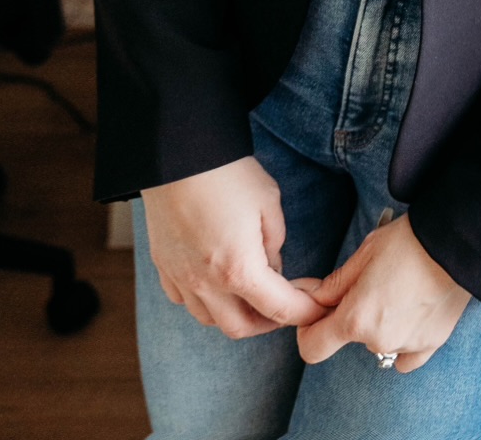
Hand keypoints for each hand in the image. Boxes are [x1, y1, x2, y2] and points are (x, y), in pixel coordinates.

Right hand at [141, 155, 324, 338]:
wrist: (176, 152)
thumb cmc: (226, 172)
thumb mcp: (268, 201)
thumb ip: (275, 242)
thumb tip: (272, 267)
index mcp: (239, 269)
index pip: (280, 309)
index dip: (305, 311)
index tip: (318, 306)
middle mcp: (206, 283)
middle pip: (242, 327)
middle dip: (269, 322)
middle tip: (286, 304)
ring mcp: (180, 277)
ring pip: (210, 319)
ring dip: (235, 314)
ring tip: (252, 295)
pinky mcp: (163, 265)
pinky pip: (184, 300)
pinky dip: (204, 301)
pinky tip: (216, 282)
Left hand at [295, 213, 470, 372]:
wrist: (456, 243)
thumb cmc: (407, 242)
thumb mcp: (364, 253)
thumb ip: (333, 285)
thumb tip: (310, 297)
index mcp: (356, 318)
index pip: (313, 347)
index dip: (308, 330)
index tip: (318, 313)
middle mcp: (379, 341)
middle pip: (351, 337)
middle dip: (353, 314)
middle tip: (370, 282)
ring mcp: (406, 346)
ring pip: (379, 341)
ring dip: (380, 323)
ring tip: (399, 288)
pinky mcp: (431, 345)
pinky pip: (407, 355)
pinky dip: (404, 339)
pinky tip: (412, 313)